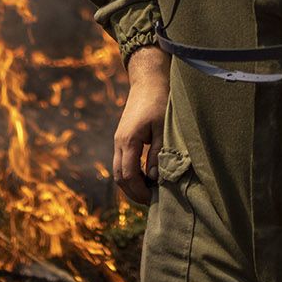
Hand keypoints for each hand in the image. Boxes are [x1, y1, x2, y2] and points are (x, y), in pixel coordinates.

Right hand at [111, 46, 169, 204]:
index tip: (155, 199)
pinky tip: (147, 177)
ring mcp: (119, 140)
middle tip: (152, 201)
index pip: (128, 175)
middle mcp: (119, 142)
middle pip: (119, 177)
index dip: (140, 191)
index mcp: (128, 140)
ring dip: (132, 184)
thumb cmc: (159, 100)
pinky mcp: (123, 138)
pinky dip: (132, 174)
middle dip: (133, 192)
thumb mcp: (163, 127)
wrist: (148, 80)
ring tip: (151, 192)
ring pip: (119, 170)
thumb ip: (158, 153)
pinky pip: (122, 162)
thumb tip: (153, 178)